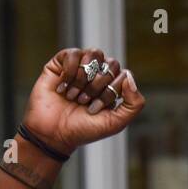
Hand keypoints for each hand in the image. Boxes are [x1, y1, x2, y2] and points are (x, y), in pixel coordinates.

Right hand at [20, 47, 145, 155]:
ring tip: (74, 96)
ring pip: (94, 54)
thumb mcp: (116, 123)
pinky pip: (73, 53)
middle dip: (97, 86)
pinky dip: (69, 72)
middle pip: (111, 63)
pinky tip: (62, 88)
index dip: (110, 92)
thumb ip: (134, 104)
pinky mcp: (61, 63)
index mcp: (113, 87)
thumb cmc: (83, 130)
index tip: (95, 109)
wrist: (53, 134)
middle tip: (84, 102)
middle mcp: (98, 74)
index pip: (123, 75)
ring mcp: (80, 67)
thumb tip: (130, 77)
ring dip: (83, 78)